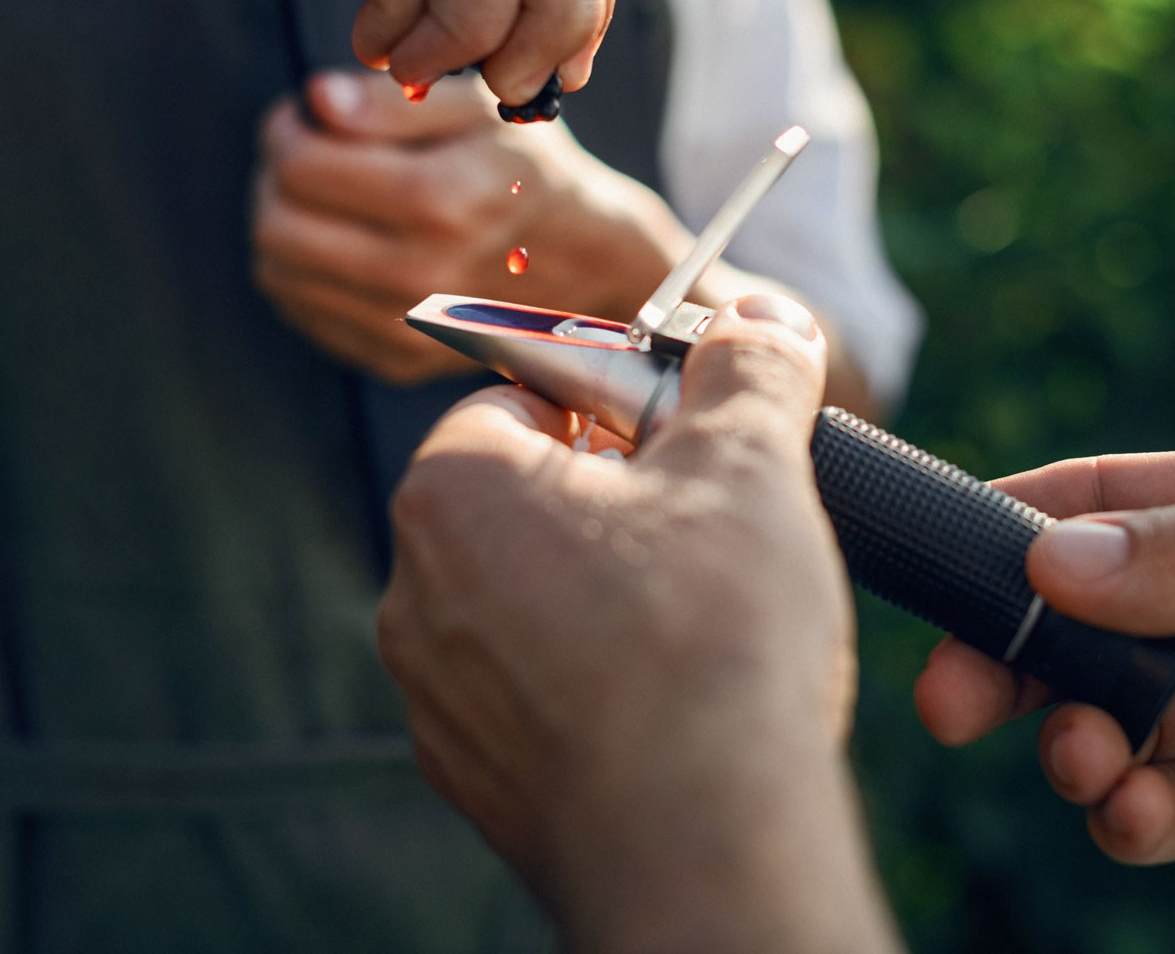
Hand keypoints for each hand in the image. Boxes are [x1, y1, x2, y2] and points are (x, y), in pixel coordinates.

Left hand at [252, 69, 694, 383]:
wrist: (585, 261)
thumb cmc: (527, 171)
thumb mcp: (479, 108)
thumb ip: (394, 98)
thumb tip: (316, 101)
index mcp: (441, 202)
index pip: (301, 166)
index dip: (287, 131)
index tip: (306, 117)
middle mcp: (419, 275)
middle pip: (278, 225)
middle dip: (276, 178)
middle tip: (304, 154)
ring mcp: (406, 329)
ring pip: (279, 273)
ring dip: (283, 224)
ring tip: (324, 196)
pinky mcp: (394, 360)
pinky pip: (303, 311)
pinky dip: (304, 271)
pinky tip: (343, 241)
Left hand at [380, 296, 898, 952]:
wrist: (703, 853)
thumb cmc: (710, 646)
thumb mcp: (749, 463)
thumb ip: (747, 369)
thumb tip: (757, 320)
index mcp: (455, 490)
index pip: (524, 393)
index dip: (620, 401)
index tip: (689, 433)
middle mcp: (417, 592)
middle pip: (529, 497)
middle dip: (622, 498)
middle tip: (715, 524)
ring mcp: (441, 698)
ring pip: (536, 599)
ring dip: (613, 592)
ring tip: (706, 621)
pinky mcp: (480, 778)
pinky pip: (541, 692)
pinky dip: (602, 683)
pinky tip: (677, 701)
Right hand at [913, 442, 1174, 866]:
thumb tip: (1055, 557)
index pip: (1120, 501)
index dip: (1026, 521)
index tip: (945, 548)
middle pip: (1090, 620)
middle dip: (1014, 655)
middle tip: (948, 696)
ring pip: (1111, 719)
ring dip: (1071, 742)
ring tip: (1077, 759)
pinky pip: (1164, 807)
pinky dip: (1128, 815)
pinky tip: (1129, 810)